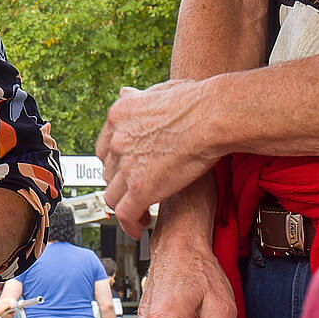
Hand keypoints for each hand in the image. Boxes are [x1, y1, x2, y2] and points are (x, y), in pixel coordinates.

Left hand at [99, 80, 220, 238]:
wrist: (213, 115)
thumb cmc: (199, 101)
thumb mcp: (159, 89)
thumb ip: (139, 97)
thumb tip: (127, 93)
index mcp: (119, 116)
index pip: (105, 148)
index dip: (116, 163)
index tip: (125, 172)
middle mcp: (117, 140)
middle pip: (108, 173)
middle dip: (121, 185)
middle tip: (135, 192)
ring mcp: (127, 165)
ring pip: (112, 196)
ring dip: (124, 206)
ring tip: (138, 213)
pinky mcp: (141, 189)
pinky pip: (125, 214)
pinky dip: (129, 225)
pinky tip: (138, 228)